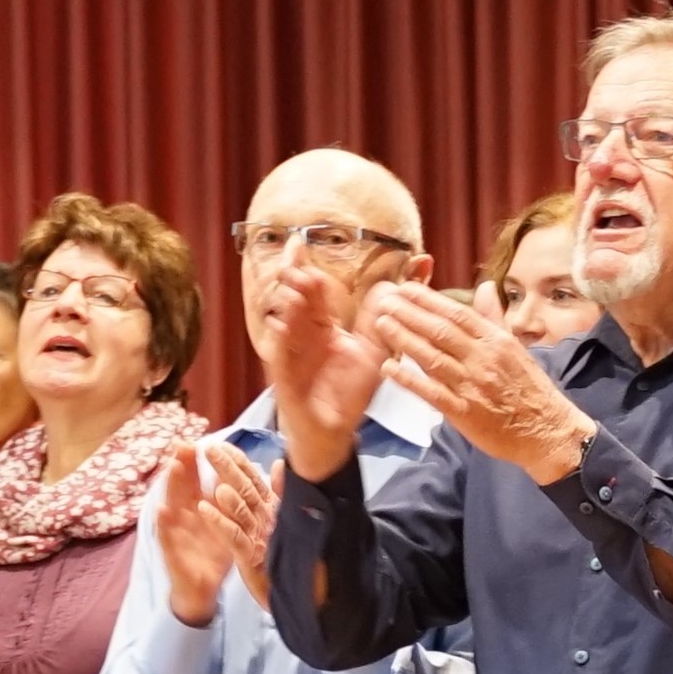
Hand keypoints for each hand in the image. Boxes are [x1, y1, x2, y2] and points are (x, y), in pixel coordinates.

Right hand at [151, 438, 274, 624]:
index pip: (198, 477)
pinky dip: (162, 523)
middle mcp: (185, 513)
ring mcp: (176, 530)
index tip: (207, 439)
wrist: (202, 589)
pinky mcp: (171, 550)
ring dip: (171, 485)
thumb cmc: (214, 554)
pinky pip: (165, 536)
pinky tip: (162, 510)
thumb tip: (248, 472)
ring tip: (174, 466)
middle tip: (186, 442)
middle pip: (183, 484)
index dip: (201, 459)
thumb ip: (236, 499)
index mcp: (199, 505)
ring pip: (171, 503)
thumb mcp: (229, 525)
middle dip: (183, 463)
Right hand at [260, 260, 388, 481]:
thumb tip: (392, 285)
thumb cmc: (347, 393)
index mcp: (321, 326)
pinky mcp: (285, 377)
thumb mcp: (372, 353)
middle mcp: (303, 335)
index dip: (307, 266)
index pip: (314, 290)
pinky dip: (281, 340)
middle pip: (294, 297)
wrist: (333, 433)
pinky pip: (280, 356)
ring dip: (288, 300)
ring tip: (295, 280)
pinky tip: (283, 324)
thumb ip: (378, 320)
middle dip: (293, 274)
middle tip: (295, 252)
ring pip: (285, 319)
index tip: (300, 240)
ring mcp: (291, 354)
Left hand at [362, 282, 591, 480]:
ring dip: (404, 339)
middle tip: (384, 300)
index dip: (429, 300)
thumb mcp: (516, 347)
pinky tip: (389, 368)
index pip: (458, 314)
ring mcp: (472, 386)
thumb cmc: (530, 389)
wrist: (546, 431)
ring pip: (433, 357)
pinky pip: (432, 392)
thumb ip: (494, 318)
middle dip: (409, 313)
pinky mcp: (464, 413)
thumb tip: (484, 287)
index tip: (406, 288)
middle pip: (440, 331)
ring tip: (382, 324)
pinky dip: (409, 380)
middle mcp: (482, 359)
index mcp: (496, 341)